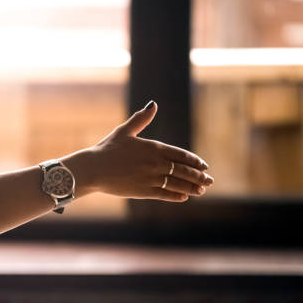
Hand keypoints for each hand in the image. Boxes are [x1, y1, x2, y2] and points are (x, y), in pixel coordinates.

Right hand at [76, 101, 212, 201]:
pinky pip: (165, 194)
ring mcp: (151, 178)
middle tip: (209, 180)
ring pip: (177, 184)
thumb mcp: (124, 131)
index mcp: (153, 147)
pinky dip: (176, 196)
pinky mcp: (143, 191)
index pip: (181, 155)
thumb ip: (141, 119)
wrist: (93, 169)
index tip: (204, 166)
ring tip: (201, 190)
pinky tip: (184, 197)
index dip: (194, 161)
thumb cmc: (106, 149)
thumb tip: (153, 104)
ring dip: (192, 188)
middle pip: (183, 170)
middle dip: (198, 176)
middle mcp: (155, 163)